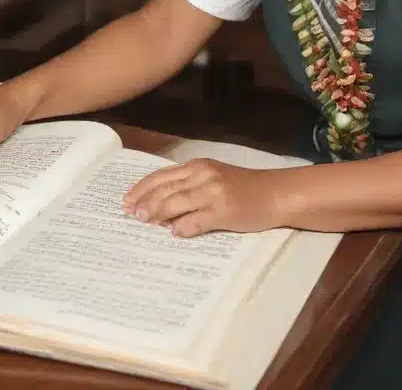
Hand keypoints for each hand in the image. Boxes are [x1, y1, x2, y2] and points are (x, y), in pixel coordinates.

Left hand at [122, 159, 284, 237]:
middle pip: (164, 189)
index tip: (126, 199)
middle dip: (144, 203)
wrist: (275, 193)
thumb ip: (189, 188)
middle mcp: (202, 175)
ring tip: (144, 223)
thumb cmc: (243, 188)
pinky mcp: (223, 211)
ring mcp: (212, 192)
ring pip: (175, 203)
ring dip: (156, 214)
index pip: (161, 176)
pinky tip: (174, 233)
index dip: (141, 188)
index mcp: (197, 167)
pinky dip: (182, 228)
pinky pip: (195, 221)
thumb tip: (161, 209)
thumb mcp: (213, 179)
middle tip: (129, 215)